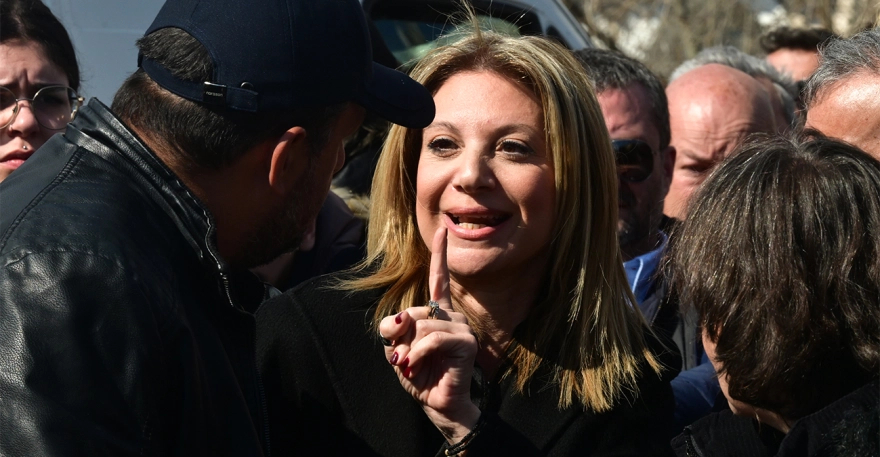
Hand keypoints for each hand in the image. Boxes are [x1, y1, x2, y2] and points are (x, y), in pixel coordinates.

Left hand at [378, 227, 479, 442]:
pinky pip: (432, 339)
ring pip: (421, 326)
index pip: (439, 280)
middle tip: (401, 360)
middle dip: (398, 337)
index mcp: (438, 314)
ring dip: (408, 350)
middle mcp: (452, 316)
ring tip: (411, 367)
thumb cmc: (419, 375)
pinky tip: (415, 367)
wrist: (437, 405)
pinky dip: (417, 355)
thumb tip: (403, 318)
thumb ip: (395, 329)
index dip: (440, 256)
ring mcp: (461, 328)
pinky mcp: (466, 343)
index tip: (443, 232)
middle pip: (413, 312)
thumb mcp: (397, 350)